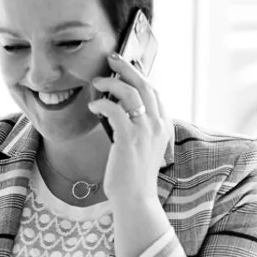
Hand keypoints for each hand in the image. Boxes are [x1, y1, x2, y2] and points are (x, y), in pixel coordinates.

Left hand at [85, 53, 172, 207]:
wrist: (136, 198)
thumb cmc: (134, 176)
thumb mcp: (143, 148)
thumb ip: (138, 128)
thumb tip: (118, 109)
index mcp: (164, 126)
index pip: (154, 92)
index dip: (140, 76)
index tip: (126, 67)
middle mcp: (158, 125)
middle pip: (144, 85)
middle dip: (127, 68)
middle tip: (112, 58)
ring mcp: (145, 130)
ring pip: (130, 92)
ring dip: (111, 83)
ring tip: (97, 82)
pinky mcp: (129, 138)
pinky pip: (114, 109)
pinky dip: (101, 103)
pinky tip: (93, 106)